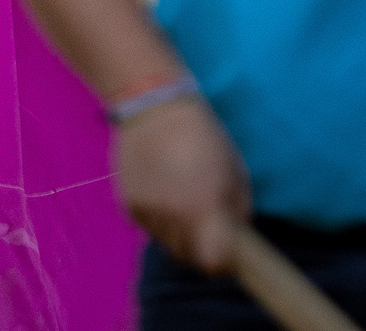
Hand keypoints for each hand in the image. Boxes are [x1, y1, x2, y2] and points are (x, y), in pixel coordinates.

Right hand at [118, 95, 250, 272]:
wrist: (152, 104)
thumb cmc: (203, 135)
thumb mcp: (235, 170)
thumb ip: (238, 209)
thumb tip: (235, 234)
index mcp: (204, 209)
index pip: (213, 261)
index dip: (222, 258)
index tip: (224, 245)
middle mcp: (172, 218)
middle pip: (187, 255)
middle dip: (198, 244)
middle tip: (202, 219)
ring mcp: (147, 212)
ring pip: (166, 241)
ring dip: (176, 230)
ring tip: (178, 197)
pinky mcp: (127, 203)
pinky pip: (147, 224)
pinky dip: (156, 215)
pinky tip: (160, 187)